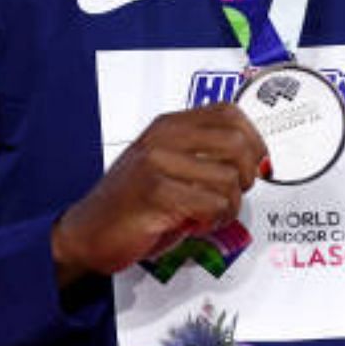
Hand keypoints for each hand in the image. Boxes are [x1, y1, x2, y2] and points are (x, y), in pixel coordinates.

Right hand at [49, 103, 267, 285]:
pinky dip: (212, 221)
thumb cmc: (132, 204)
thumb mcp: (166, 167)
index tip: (254, 163)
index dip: (254, 139)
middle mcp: (162, 137)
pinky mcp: (156, 192)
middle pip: (237, 142)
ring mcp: (157, 162)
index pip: (229, 113)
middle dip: (246, 176)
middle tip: (230, 194)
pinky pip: (212, 203)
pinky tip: (194, 224)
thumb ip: (202, 154)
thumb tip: (256, 159)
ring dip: (227, 207)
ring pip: (229, 178)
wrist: (87, 232)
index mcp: (167, 125)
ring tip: (206, 215)